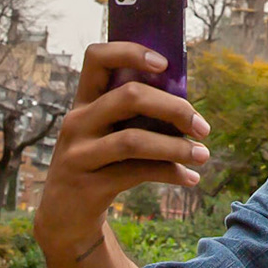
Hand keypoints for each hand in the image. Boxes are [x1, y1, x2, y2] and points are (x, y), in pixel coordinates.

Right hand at [34, 42, 211, 259]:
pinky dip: (170, 173)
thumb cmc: (99, 163)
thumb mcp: (107, 133)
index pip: (97, 57)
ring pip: (133, 140)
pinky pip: (136, 173)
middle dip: (174, 108)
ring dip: (176, 147)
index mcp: (84, 100)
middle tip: (202, 127)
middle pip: (129, 96)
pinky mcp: (88, 185)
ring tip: (203, 155)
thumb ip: (136, 116)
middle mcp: (77, 121)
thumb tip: (187, 109)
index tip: (165, 64)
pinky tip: (190, 178)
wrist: (64, 216)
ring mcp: (79, 154)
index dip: (131, 52)